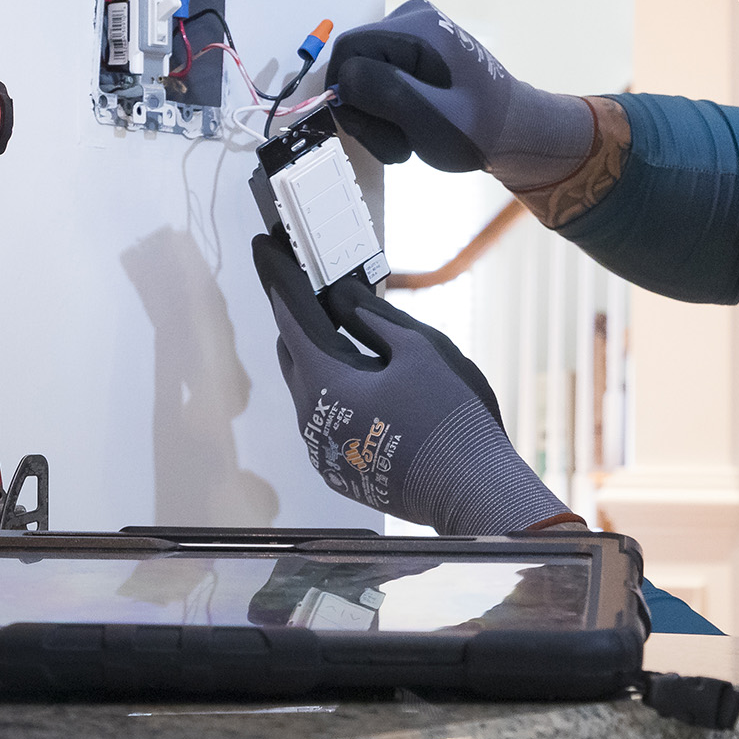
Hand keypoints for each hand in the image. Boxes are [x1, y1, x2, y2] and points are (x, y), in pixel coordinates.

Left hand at [253, 233, 574, 534]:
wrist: (473, 492)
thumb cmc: (451, 417)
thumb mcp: (419, 350)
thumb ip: (373, 318)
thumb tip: (340, 294)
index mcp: (324, 383)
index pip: (290, 315)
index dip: (279, 275)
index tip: (265, 246)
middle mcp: (311, 420)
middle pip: (295, 353)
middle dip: (301, 315)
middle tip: (315, 282)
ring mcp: (324, 452)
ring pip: (311, 389)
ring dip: (323, 355)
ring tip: (347, 328)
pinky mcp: (343, 472)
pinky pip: (329, 419)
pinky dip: (339, 389)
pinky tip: (368, 380)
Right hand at [330, 0, 595, 189]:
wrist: (516, 133)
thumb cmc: (481, 130)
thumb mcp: (428, 116)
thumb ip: (383, 90)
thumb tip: (343, 77)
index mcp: (418, 25)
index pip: (347, 51)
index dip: (348, 95)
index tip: (377, 131)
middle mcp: (411, 18)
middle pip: (353, 63)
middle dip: (366, 111)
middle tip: (398, 144)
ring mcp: (413, 34)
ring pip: (362, 77)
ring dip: (376, 118)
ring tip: (408, 141)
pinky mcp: (414, 52)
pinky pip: (378, 80)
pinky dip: (387, 112)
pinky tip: (412, 128)